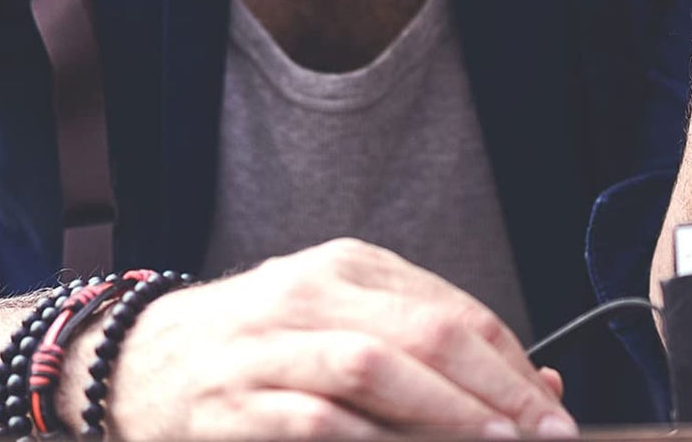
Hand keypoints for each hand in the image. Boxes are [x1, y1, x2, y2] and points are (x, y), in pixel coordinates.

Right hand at [101, 239, 573, 438]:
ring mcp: (268, 347)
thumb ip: (423, 342)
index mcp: (345, 266)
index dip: (511, 360)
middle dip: (497, 388)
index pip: (450, 309)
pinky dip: (366, 437)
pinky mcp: (233, 406)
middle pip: (423, 332)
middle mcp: (309, 294)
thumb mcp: (339, 318)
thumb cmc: (261, 342)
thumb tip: (536, 379)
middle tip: (546, 430)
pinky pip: (311, 419)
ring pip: (373, 368)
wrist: (140, 359)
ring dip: (445, 411)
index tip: (551, 404)